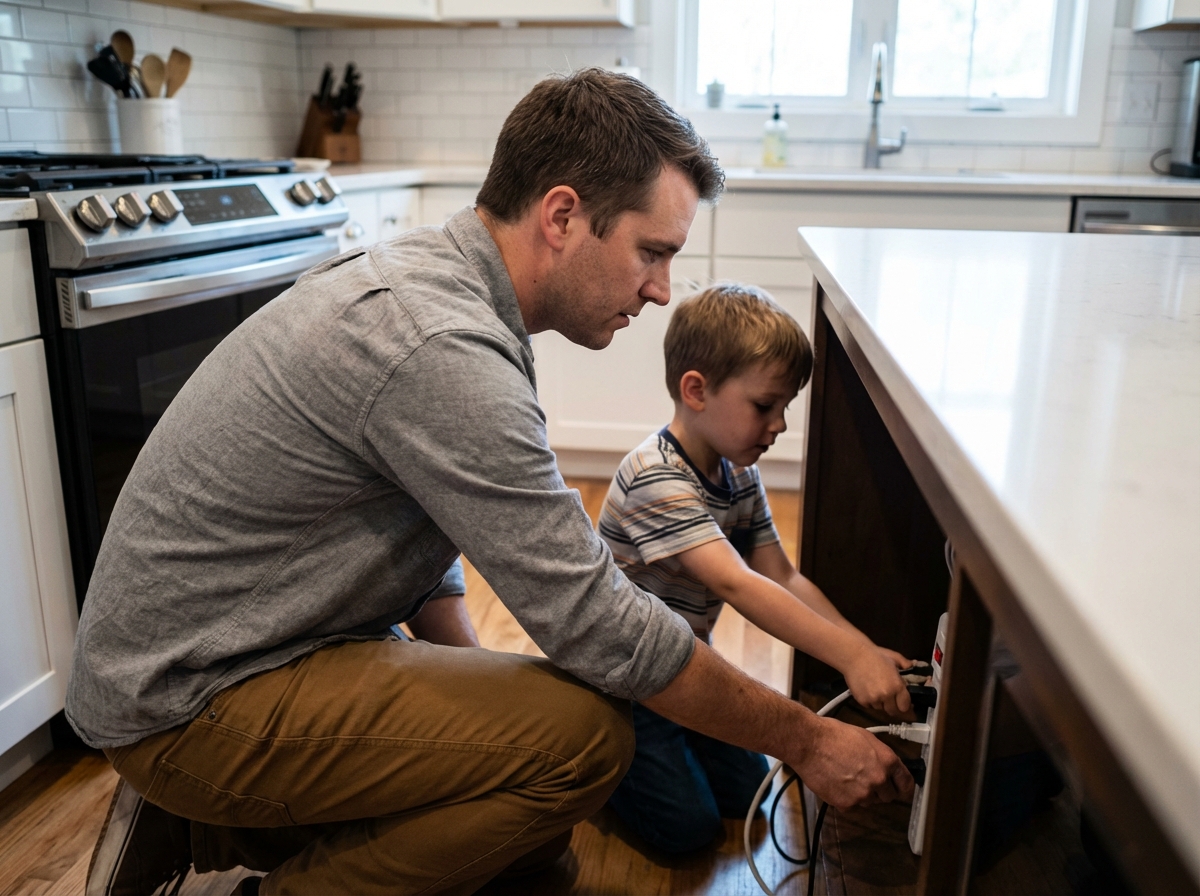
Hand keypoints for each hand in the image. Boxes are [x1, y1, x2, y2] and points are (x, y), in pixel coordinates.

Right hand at [792, 715, 913, 809]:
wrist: (809, 743)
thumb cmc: (833, 735)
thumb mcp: (865, 738)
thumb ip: (880, 756)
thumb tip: (886, 767)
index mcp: (887, 761)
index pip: (907, 784)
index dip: (905, 789)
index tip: (902, 791)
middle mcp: (879, 780)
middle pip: (889, 796)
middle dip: (880, 790)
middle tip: (864, 779)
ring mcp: (863, 794)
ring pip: (869, 801)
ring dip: (862, 794)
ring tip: (846, 778)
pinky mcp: (847, 804)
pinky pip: (852, 806)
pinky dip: (846, 798)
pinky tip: (836, 783)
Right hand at [844, 643, 910, 715]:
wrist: (854, 655)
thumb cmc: (875, 654)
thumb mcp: (894, 657)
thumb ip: (906, 664)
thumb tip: (914, 666)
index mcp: (897, 686)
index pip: (905, 707)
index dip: (905, 706)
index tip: (904, 704)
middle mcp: (886, 696)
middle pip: (893, 712)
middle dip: (894, 707)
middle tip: (892, 701)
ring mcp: (873, 700)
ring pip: (881, 709)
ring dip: (882, 704)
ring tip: (878, 693)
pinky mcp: (862, 701)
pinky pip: (870, 706)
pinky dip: (871, 702)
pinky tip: (869, 691)